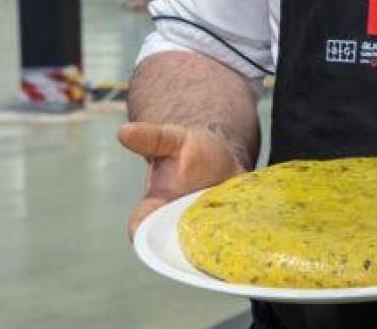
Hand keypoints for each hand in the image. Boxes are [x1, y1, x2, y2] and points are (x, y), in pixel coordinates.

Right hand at [118, 122, 245, 238]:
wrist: (219, 153)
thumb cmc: (187, 149)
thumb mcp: (170, 139)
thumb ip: (150, 138)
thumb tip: (124, 131)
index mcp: (154, 206)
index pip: (141, 227)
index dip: (143, 232)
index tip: (148, 230)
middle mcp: (176, 223)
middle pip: (176, 242)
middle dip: (187, 237)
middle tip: (201, 222)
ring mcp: (202, 228)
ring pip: (205, 245)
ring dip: (216, 238)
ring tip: (227, 223)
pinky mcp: (228, 227)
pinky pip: (232, 238)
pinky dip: (241, 234)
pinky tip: (251, 226)